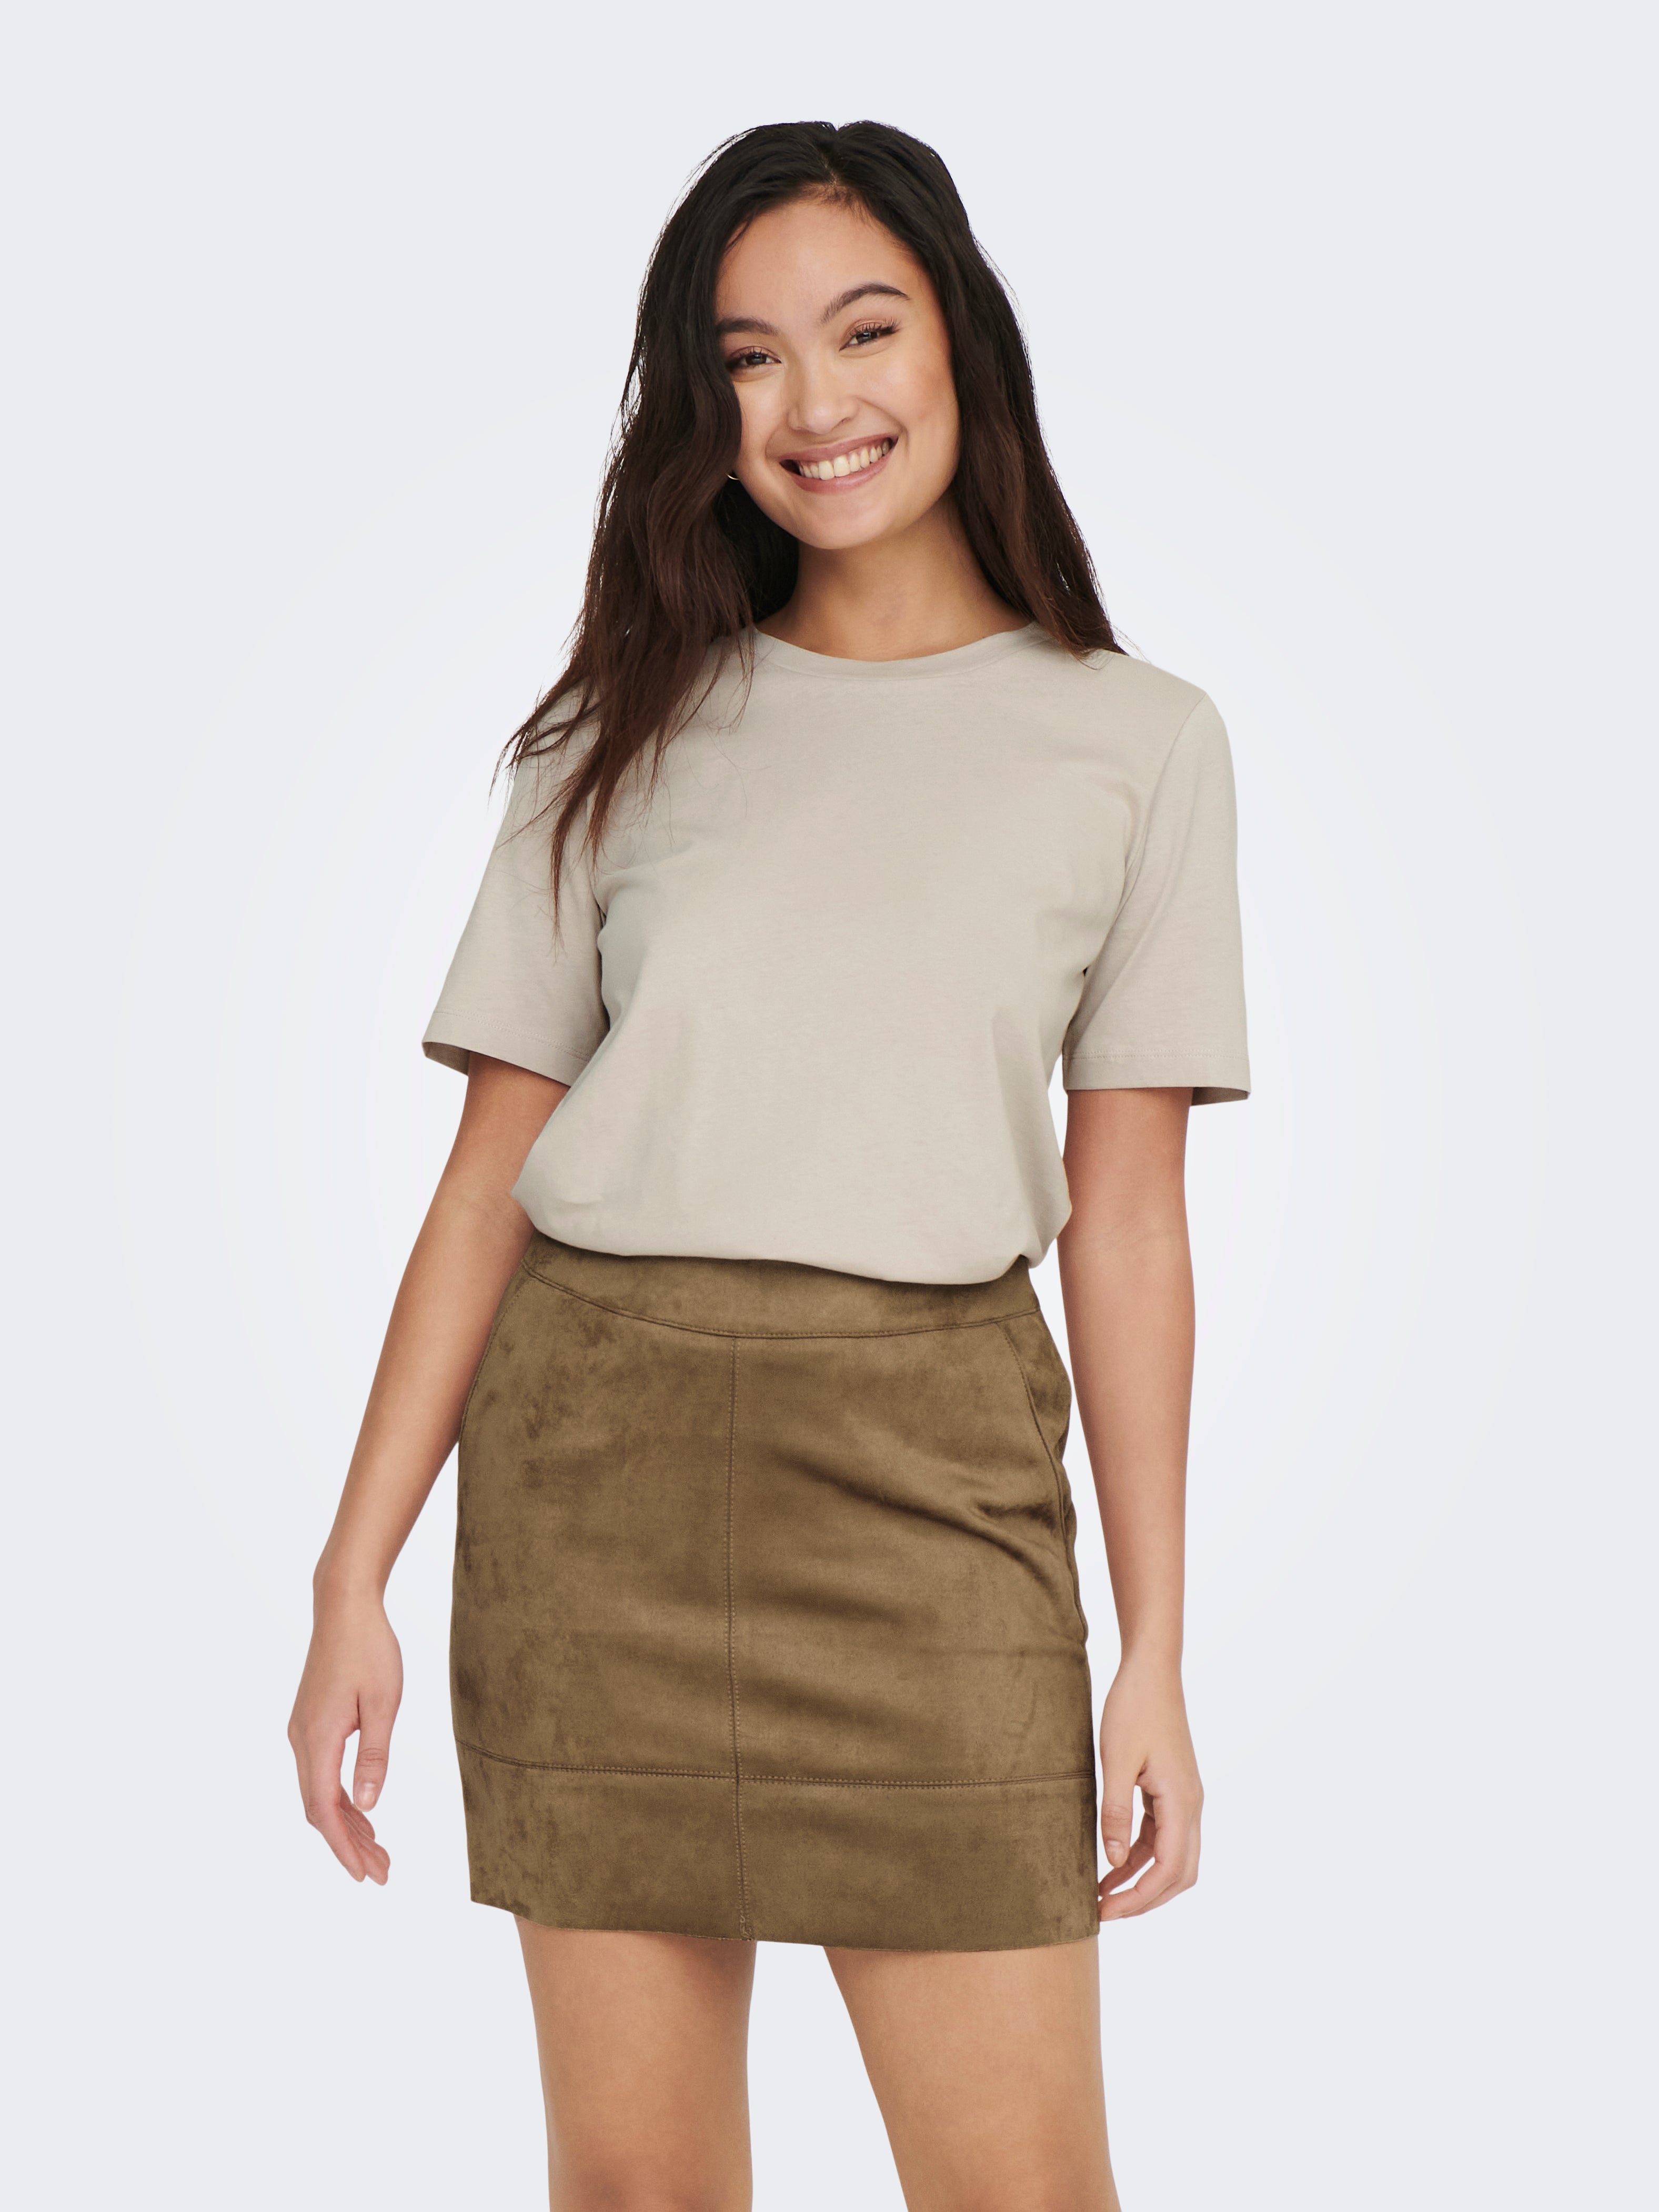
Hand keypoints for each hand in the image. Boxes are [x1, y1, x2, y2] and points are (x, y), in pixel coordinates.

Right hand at [287, 1595, 402, 1883]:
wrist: (344, 1607)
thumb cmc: (369, 1649)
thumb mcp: (384, 1702)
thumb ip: (374, 1755)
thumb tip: (368, 1805)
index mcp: (317, 1738)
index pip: (324, 1810)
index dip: (343, 1847)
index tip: (363, 1875)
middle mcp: (301, 1740)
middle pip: (319, 1810)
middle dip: (348, 1845)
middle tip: (380, 1872)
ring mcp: (302, 1732)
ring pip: (319, 1794)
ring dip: (346, 1825)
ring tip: (378, 1852)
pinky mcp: (310, 1723)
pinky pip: (321, 1774)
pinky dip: (341, 1800)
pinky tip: (363, 1813)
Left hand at [1096, 1657, 1201, 1920]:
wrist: (1152, 1671)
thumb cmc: (1133, 1709)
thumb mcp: (1115, 1760)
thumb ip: (1114, 1813)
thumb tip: (1113, 1861)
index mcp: (1181, 1801)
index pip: (1168, 1869)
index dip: (1138, 1897)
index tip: (1105, 1911)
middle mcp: (1191, 1805)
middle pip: (1179, 1873)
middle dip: (1144, 1899)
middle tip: (1104, 1912)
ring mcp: (1185, 1798)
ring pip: (1173, 1857)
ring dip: (1142, 1880)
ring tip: (1103, 1895)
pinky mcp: (1173, 1790)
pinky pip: (1163, 1835)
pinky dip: (1141, 1855)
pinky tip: (1113, 1861)